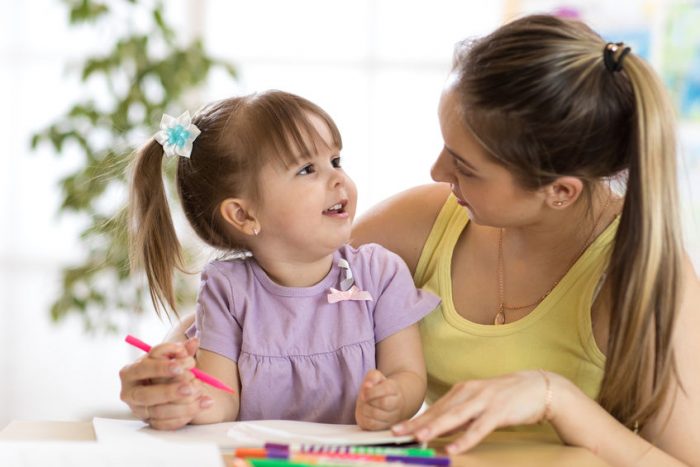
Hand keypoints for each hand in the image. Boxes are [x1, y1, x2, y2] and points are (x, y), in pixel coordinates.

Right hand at [119, 337, 212, 429]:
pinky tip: (201, 405)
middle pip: (146, 394)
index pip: (143, 368)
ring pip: (157, 411)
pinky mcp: (149, 422)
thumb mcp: (169, 357)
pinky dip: (184, 416)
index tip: (180, 366)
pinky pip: (165, 424)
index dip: (161, 367)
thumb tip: (194, 341)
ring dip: (182, 405)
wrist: (160, 385)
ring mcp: (138, 410)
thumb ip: (182, 350)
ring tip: (202, 395)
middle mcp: (130, 392)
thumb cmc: (163, 368)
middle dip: (169, 391)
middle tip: (190, 387)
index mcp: (131, 371)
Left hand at [355, 369, 404, 429]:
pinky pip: (372, 425)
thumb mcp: (375, 377)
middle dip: (369, 400)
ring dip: (365, 408)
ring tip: (364, 404)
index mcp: (394, 389)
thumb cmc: (378, 388)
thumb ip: (372, 377)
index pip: (386, 390)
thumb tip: (367, 385)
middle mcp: (397, 404)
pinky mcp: (383, 427)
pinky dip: (364, 418)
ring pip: (376, 415)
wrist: (385, 401)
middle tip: (364, 398)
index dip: (372, 391)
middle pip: (383, 403)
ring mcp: (391, 418)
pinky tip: (364, 412)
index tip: (364, 390)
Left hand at [391, 371, 551, 452]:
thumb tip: (437, 428)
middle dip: (417, 422)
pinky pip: (479, 428)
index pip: (435, 407)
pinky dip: (465, 439)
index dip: (415, 418)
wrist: (538, 387)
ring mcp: (484, 400)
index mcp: (462, 390)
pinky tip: (453, 447)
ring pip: (455, 417)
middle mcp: (470, 392)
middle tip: (397, 432)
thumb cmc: (506, 397)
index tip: (397, 428)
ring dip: (435, 427)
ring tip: (418, 438)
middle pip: (439, 411)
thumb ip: (459, 414)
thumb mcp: (478, 402)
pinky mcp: (499, 411)